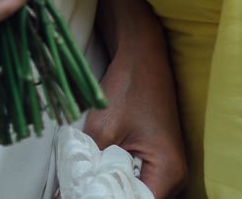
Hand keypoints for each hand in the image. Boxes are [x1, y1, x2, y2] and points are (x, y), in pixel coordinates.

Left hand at [83, 28, 187, 198]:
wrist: (141, 56)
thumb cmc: (128, 86)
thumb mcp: (102, 129)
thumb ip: (87, 167)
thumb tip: (67, 194)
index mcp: (167, 171)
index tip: (82, 193)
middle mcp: (174, 175)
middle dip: (107, 195)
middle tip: (79, 188)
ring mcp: (168, 168)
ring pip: (136, 193)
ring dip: (111, 189)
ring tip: (86, 180)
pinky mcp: (157, 160)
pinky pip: (138, 182)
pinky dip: (116, 180)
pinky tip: (97, 172)